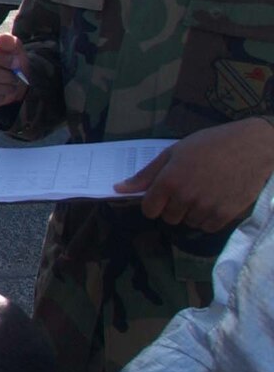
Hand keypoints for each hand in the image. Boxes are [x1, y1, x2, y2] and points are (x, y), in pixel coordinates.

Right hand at [0, 30, 30, 108]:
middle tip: (17, 78)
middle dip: (4, 75)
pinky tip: (4, 94)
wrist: (8, 79)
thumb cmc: (9, 61)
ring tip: (13, 86)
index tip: (16, 63)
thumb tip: (5, 38)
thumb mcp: (13, 49)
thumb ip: (10, 43)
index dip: (0, 58)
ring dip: (3, 87)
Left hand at [114, 118, 273, 231]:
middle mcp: (186, 197)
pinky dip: (208, 218)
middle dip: (173, 206)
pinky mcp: (226, 215)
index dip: (153, 203)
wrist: (252, 146)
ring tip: (203, 191)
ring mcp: (207, 208)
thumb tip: (118, 188)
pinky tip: (214, 200)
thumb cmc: (210, 144)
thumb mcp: (173, 153)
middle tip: (187, 188)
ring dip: (191, 212)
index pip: (149, 209)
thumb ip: (146, 174)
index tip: (161, 195)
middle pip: (168, 218)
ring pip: (188, 223)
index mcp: (169, 181)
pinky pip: (207, 227)